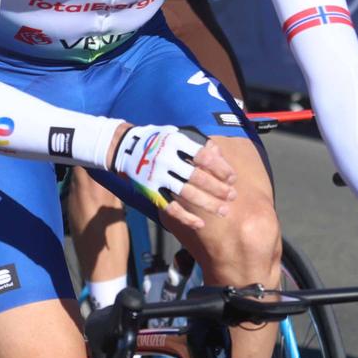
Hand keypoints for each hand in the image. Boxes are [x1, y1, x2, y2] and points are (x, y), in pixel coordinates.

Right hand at [109, 124, 234, 230]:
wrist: (124, 148)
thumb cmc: (156, 140)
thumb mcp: (174, 133)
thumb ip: (194, 143)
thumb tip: (218, 152)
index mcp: (175, 142)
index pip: (204, 156)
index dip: (220, 168)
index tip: (232, 178)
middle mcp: (166, 158)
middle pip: (198, 177)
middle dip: (218, 188)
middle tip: (232, 196)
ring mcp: (157, 176)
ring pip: (187, 194)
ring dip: (208, 204)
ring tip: (223, 211)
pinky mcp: (150, 191)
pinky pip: (171, 208)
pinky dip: (187, 217)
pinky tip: (201, 224)